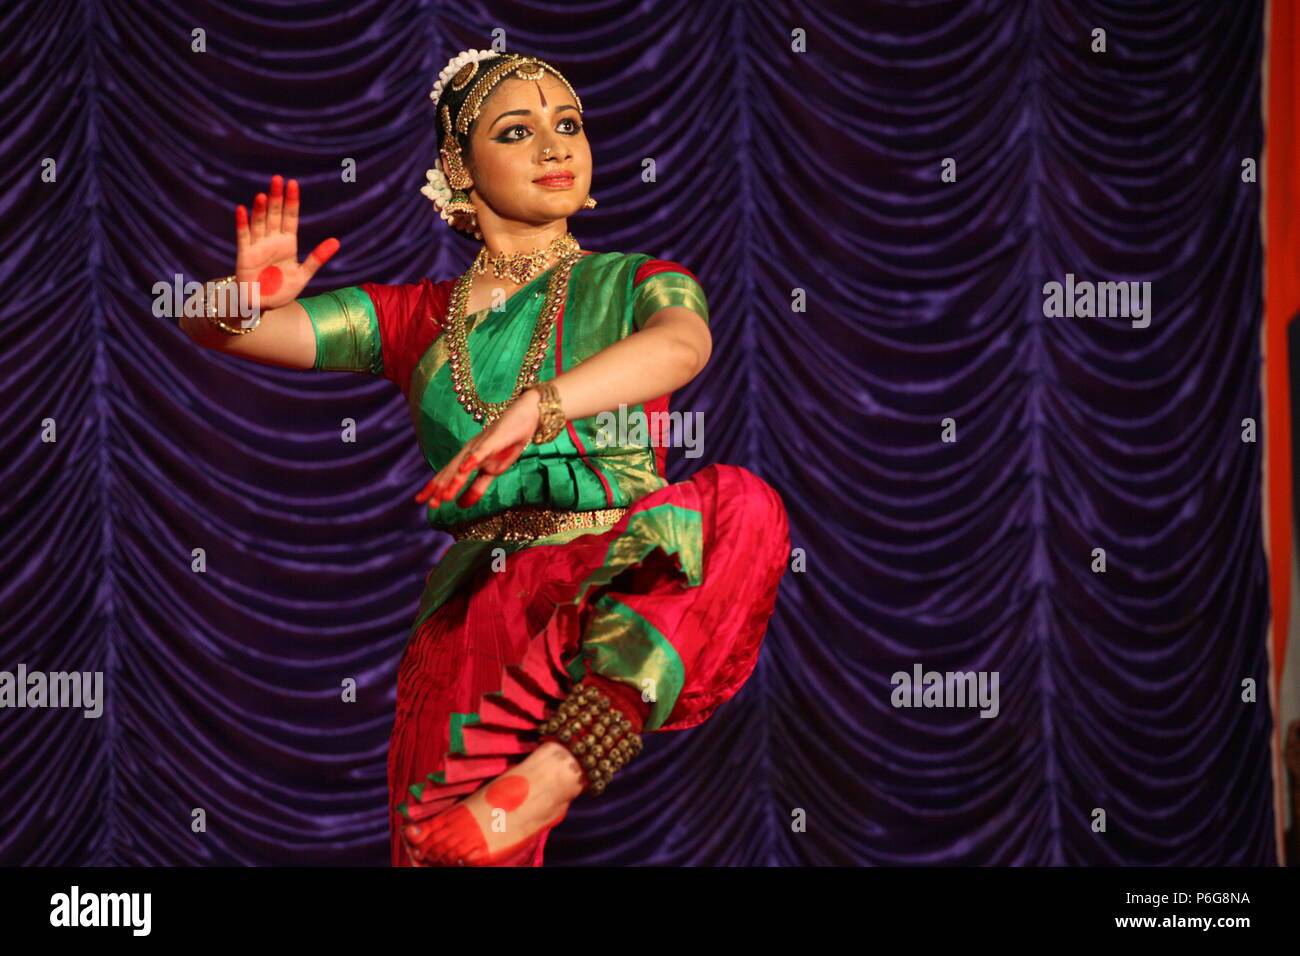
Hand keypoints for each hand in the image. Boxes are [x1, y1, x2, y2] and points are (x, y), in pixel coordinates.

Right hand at [234, 174, 339, 310]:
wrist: (262, 306)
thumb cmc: (282, 289)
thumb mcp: (303, 274)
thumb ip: (317, 258)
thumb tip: (336, 241)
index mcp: (287, 243)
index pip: (290, 217)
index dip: (291, 201)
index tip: (292, 183)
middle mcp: (272, 241)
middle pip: (274, 215)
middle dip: (276, 198)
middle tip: (278, 179)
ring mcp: (258, 246)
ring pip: (259, 223)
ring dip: (260, 210)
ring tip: (263, 195)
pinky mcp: (245, 255)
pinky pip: (243, 237)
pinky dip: (242, 223)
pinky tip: (242, 210)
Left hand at [414, 390, 543, 509]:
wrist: (527, 413)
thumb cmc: (509, 442)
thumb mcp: (494, 469)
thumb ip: (477, 487)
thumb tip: (461, 505)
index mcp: (468, 459)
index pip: (447, 475)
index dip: (435, 488)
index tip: (422, 502)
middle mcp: (470, 451)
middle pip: (451, 471)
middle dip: (440, 487)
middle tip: (430, 504)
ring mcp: (482, 445)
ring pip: (464, 464)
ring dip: (454, 480)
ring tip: (445, 497)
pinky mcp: (496, 439)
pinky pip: (483, 450)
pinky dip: (473, 460)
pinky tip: (465, 469)